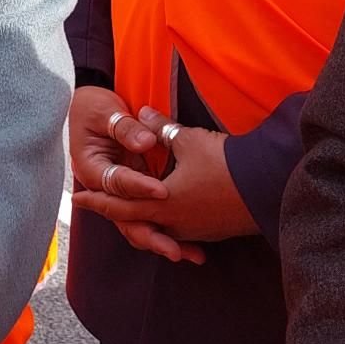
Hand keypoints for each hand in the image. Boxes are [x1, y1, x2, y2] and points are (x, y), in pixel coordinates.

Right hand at [68, 87, 203, 264]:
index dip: (139, 187)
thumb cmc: (92, 107)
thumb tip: (146, 141)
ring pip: (140, 225)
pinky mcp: (136, 193)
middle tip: (175, 249)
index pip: (118, 183)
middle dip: (152, 235)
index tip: (162, 191)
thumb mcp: (103, 111)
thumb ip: (124, 127)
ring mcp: (122, 194)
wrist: (86, 109)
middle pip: (127, 219)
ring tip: (191, 254)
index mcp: (92, 170)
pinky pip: (151, 217)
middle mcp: (106, 189)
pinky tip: (193, 244)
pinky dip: (170, 231)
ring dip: (164, 241)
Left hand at [71, 106, 259, 252]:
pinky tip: (163, 216)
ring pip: (156, 229)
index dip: (97, 201)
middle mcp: (174, 223)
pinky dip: (163, 225)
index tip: (76, 198)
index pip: (120, 204)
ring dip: (138, 220)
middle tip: (91, 205)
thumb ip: (158, 128)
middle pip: (134, 221)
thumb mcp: (187, 139)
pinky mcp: (210, 232)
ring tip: (125, 211)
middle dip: (111, 212)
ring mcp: (193, 231)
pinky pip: (177, 231)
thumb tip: (140, 111)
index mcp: (162, 203)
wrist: (268, 186)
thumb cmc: (224, 162)